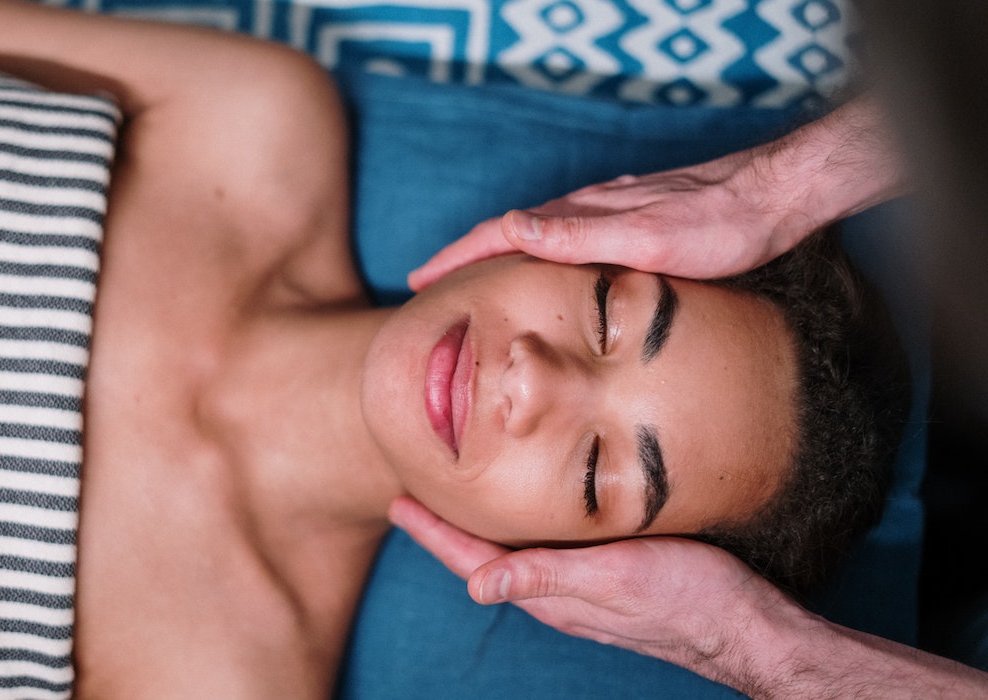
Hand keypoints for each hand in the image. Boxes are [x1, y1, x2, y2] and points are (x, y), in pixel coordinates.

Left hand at [388, 496, 795, 689]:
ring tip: (456, 502)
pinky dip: (522, 529)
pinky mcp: (609, 577)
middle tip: (412, 495)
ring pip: (515, 554)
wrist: (747, 625)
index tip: (398, 503)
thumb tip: (476, 588)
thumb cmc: (687, 597)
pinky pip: (547, 551)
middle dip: (447, 529)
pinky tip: (530, 513)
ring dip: (480, 529)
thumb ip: (548, 577)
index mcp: (550, 592)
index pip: (473, 560)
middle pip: (485, 557)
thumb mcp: (614, 579)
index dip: (433, 532)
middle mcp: (558, 592)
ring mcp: (582, 588)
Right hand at [408, 149, 809, 289]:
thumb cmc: (716, 225)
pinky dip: (535, 255)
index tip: (418, 281)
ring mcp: (607, 215)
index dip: (455, 258)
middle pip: (507, 234)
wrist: (772, 198)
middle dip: (463, 258)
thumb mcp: (645, 238)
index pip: (498, 235)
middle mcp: (587, 211)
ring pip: (534, 237)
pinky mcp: (628, 223)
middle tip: (429, 285)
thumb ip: (577, 235)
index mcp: (580, 216)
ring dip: (496, 256)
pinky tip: (544, 269)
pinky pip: (564, 240)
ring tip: (472, 281)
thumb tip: (508, 229)